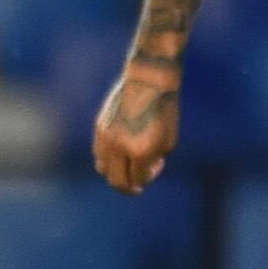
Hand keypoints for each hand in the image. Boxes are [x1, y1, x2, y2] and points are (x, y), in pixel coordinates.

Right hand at [92, 60, 180, 193]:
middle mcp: (119, 147)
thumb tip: (141, 172)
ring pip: (103, 168)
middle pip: (115, 181)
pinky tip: (122, 151)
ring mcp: (106, 138)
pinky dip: (109, 159)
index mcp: (140, 151)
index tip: (157, 165)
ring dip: (116, 172)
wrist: (148, 81)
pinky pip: (98, 153)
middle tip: (137, 186)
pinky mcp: (99, 128)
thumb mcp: (169, 139)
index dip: (148, 178)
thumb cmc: (165, 111)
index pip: (138, 179)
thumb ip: (155, 160)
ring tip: (130, 165)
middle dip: (128, 187)